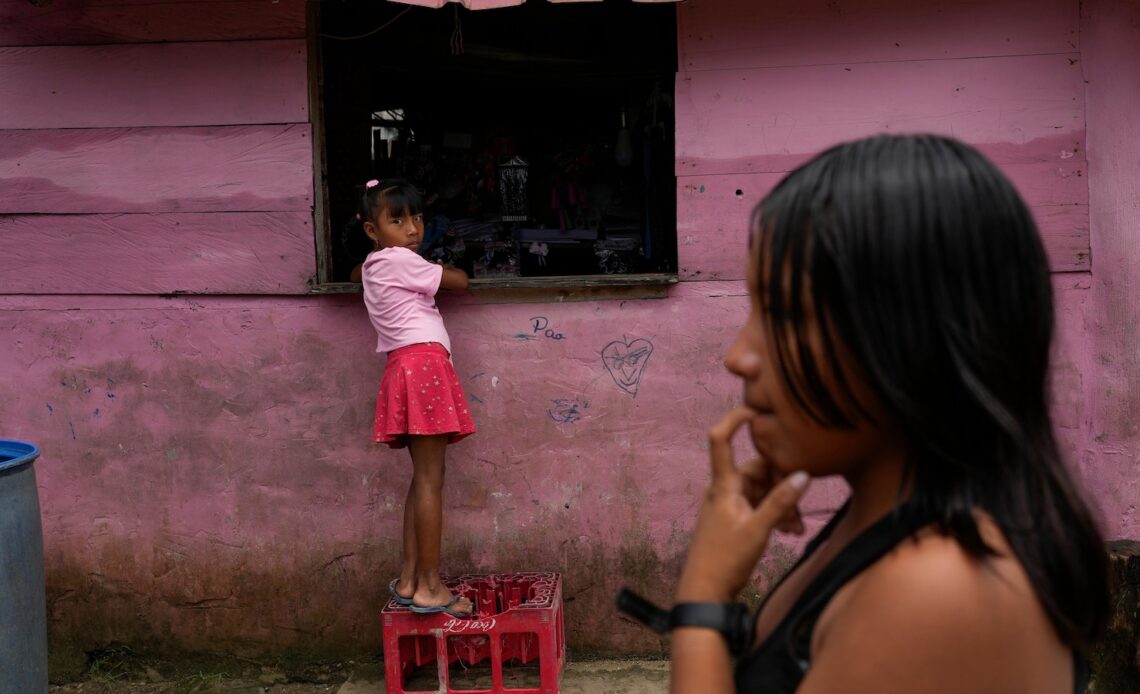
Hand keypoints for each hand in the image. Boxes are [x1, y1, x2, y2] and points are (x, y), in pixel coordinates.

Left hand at [675, 406, 809, 602]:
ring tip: (797, 527)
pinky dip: (775, 515)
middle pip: (757, 470)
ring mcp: (729, 504)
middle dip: (782, 483)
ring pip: (762, 491)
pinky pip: (759, 507)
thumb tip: (803, 474)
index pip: (721, 440)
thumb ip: (780, 502)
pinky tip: (791, 532)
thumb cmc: (725, 560)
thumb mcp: (758, 530)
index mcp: (723, 485)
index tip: (756, 409)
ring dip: (782, 504)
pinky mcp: (734, 519)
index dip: (734, 419)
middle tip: (799, 509)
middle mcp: (724, 489)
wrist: (704, 592)